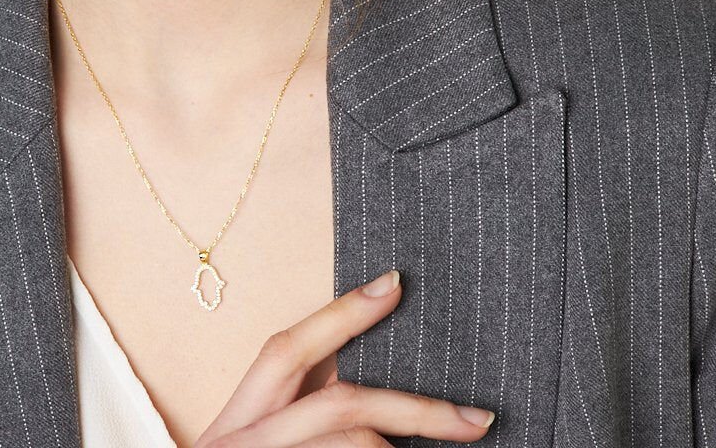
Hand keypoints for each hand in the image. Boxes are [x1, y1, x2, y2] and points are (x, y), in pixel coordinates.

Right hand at [192, 270, 495, 446]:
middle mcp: (245, 440)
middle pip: (340, 405)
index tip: (395, 283)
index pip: (287, 350)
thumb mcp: (252, 443)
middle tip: (477, 418)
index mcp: (238, 419)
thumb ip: (296, 410)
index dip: (341, 314)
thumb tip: (366, 376)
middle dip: (415, 408)